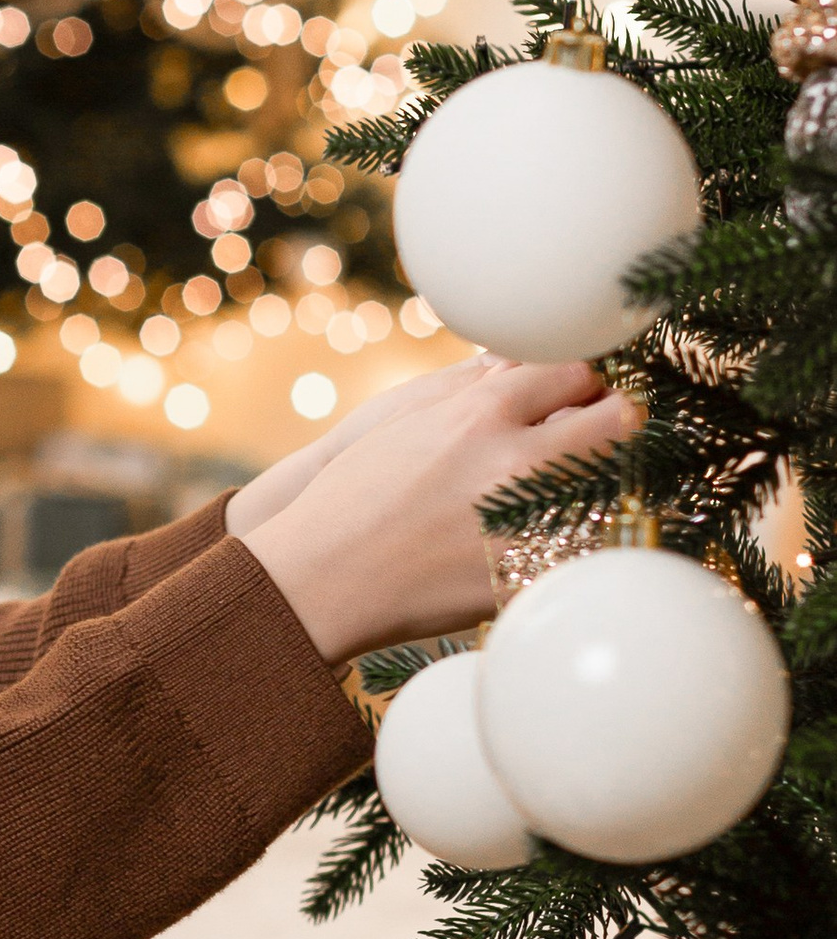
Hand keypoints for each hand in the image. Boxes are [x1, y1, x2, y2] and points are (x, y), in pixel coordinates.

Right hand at [240, 361, 639, 662]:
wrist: (323, 578)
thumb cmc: (355, 494)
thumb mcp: (408, 419)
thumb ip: (477, 388)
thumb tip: (527, 360)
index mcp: (481, 416)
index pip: (575, 371)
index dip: (582, 379)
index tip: (578, 391)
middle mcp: (515, 465)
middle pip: (616, 422)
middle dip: (613, 419)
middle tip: (598, 428)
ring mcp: (530, 525)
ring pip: (615, 484)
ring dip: (602, 476)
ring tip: (570, 481)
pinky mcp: (533, 577)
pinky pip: (589, 545)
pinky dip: (580, 533)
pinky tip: (549, 533)